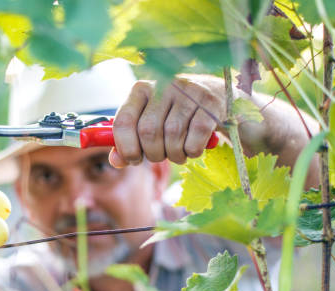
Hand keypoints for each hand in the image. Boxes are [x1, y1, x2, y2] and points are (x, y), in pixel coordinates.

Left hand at [109, 77, 224, 165]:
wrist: (218, 97)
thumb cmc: (175, 114)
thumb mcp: (149, 122)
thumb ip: (129, 142)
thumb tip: (115, 161)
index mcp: (141, 89)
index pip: (123, 122)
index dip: (126, 148)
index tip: (134, 159)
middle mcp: (163, 85)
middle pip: (148, 131)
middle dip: (152, 154)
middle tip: (159, 156)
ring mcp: (189, 92)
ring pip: (172, 136)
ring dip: (173, 155)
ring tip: (177, 153)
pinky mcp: (211, 103)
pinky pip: (194, 139)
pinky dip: (191, 152)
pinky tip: (192, 148)